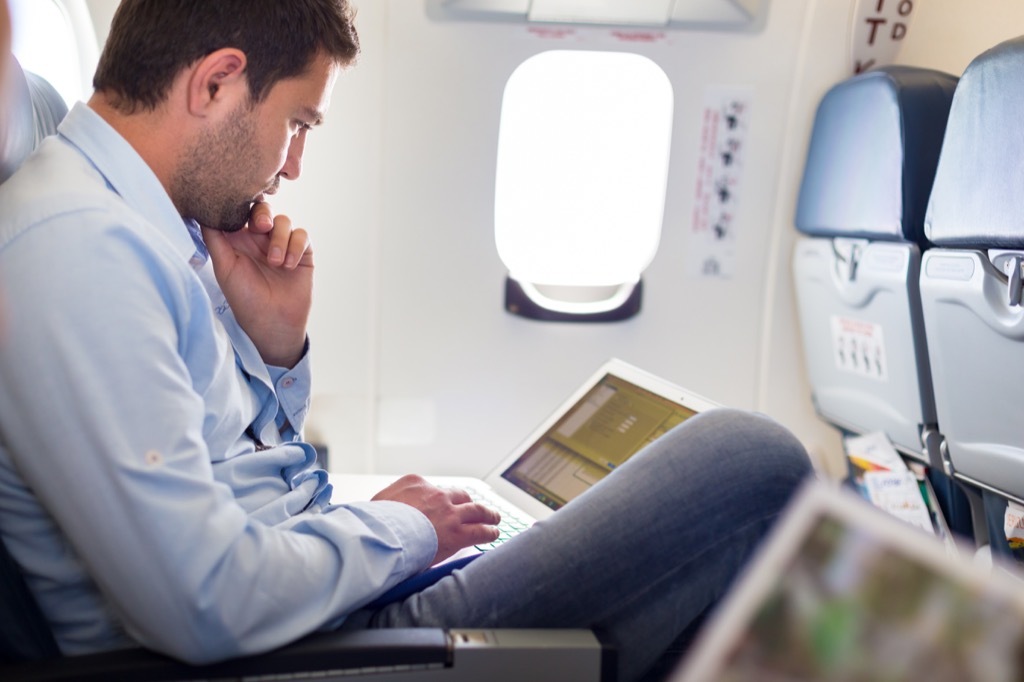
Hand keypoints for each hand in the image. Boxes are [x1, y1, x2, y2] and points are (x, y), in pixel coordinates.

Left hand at [202, 202, 311, 367]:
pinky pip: (302, 236)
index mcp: (239, 238)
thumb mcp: (223, 266)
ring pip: (284, 221)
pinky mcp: (302, 253)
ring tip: (275, 262)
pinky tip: (288, 266)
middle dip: (264, 214)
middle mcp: (260, 239)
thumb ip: (214, 237)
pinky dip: (295, 247)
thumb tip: (204, 210)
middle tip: (262, 227)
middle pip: (264, 209)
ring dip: (280, 239)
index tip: (240, 211)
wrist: (272, 323)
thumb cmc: (244, 298)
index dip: (242, 204)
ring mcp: (282, 244)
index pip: (241, 210)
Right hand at [372, 474, 501, 564]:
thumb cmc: (374, 524)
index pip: (433, 489)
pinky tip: (493, 533)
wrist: (381, 536)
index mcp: (414, 483)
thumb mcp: (376, 504)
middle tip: (472, 507)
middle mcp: (435, 493)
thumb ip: (387, 503)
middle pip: (458, 494)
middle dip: (466, 501)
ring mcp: (449, 511)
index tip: (441, 504)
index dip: (439, 499)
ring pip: (476, 509)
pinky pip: (480, 530)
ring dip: (487, 513)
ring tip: (494, 517)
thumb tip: (384, 510)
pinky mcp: (458, 531)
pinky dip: (489, 531)